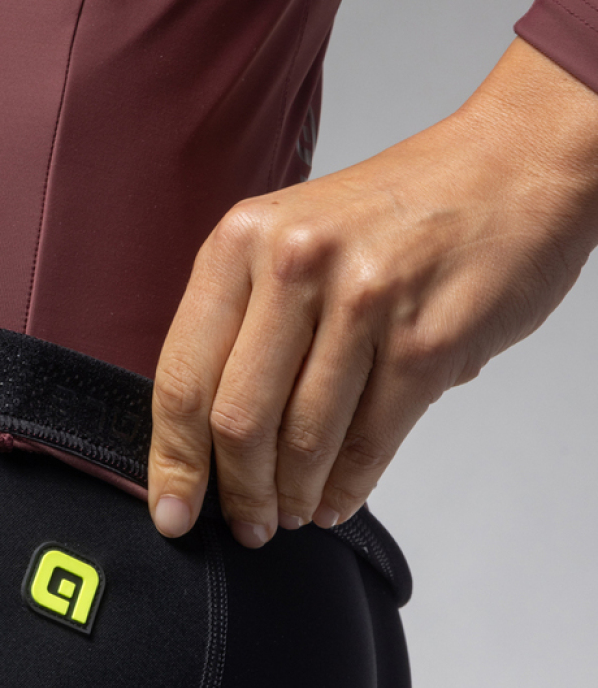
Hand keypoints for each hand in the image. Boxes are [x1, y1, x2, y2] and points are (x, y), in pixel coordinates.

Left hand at [148, 37, 597, 546]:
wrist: (515, 164)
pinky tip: (335, 501)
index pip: (182, 377)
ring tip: (291, 513)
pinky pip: (370, 441)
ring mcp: (363, 301)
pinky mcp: (426, 340)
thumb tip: (203, 439)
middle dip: (238, 492)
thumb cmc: (395, 214)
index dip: (173, 461)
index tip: (172, 512)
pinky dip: (348, 486)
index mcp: (241, 244)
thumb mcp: (289, 240)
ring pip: (304, 440)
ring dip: (293, 497)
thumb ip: (243, 324)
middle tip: (246, 523)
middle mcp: (294, 266)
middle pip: (237, 421)